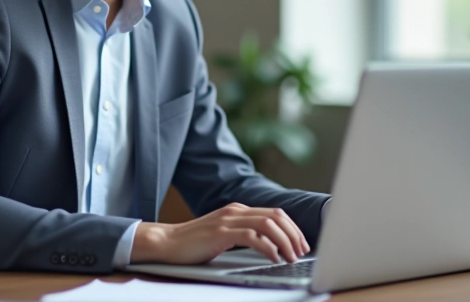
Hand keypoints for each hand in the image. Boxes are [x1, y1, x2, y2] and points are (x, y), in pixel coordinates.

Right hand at [130, 202, 309, 264]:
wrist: (168, 242)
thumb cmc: (195, 243)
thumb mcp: (224, 234)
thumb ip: (243, 233)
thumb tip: (269, 246)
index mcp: (238, 209)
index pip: (275, 213)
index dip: (292, 228)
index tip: (301, 244)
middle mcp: (235, 211)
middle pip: (276, 216)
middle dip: (294, 234)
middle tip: (302, 252)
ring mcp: (228, 220)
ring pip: (268, 224)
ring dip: (285, 242)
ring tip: (291, 257)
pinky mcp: (221, 233)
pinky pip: (252, 237)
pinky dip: (268, 248)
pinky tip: (274, 258)